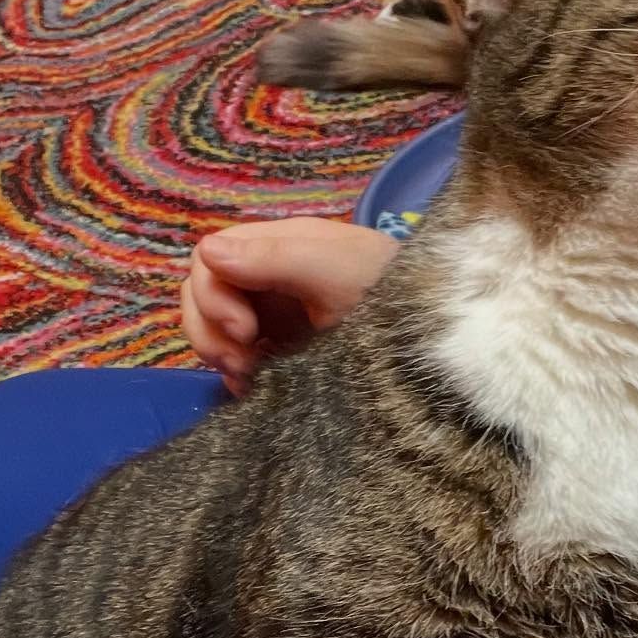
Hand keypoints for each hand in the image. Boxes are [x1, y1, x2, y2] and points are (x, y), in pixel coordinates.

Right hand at [180, 217, 399, 394]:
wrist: (435, 348)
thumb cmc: (392, 292)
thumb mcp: (336, 269)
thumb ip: (274, 257)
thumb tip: (208, 251)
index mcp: (280, 247)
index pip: (211, 259)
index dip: (213, 294)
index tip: (246, 330)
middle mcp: (270, 278)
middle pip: (202, 294)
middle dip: (211, 330)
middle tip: (243, 362)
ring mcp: (275, 317)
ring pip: (213, 328)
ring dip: (220, 354)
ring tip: (249, 377)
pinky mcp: (283, 354)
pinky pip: (236, 361)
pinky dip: (235, 377)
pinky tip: (255, 389)